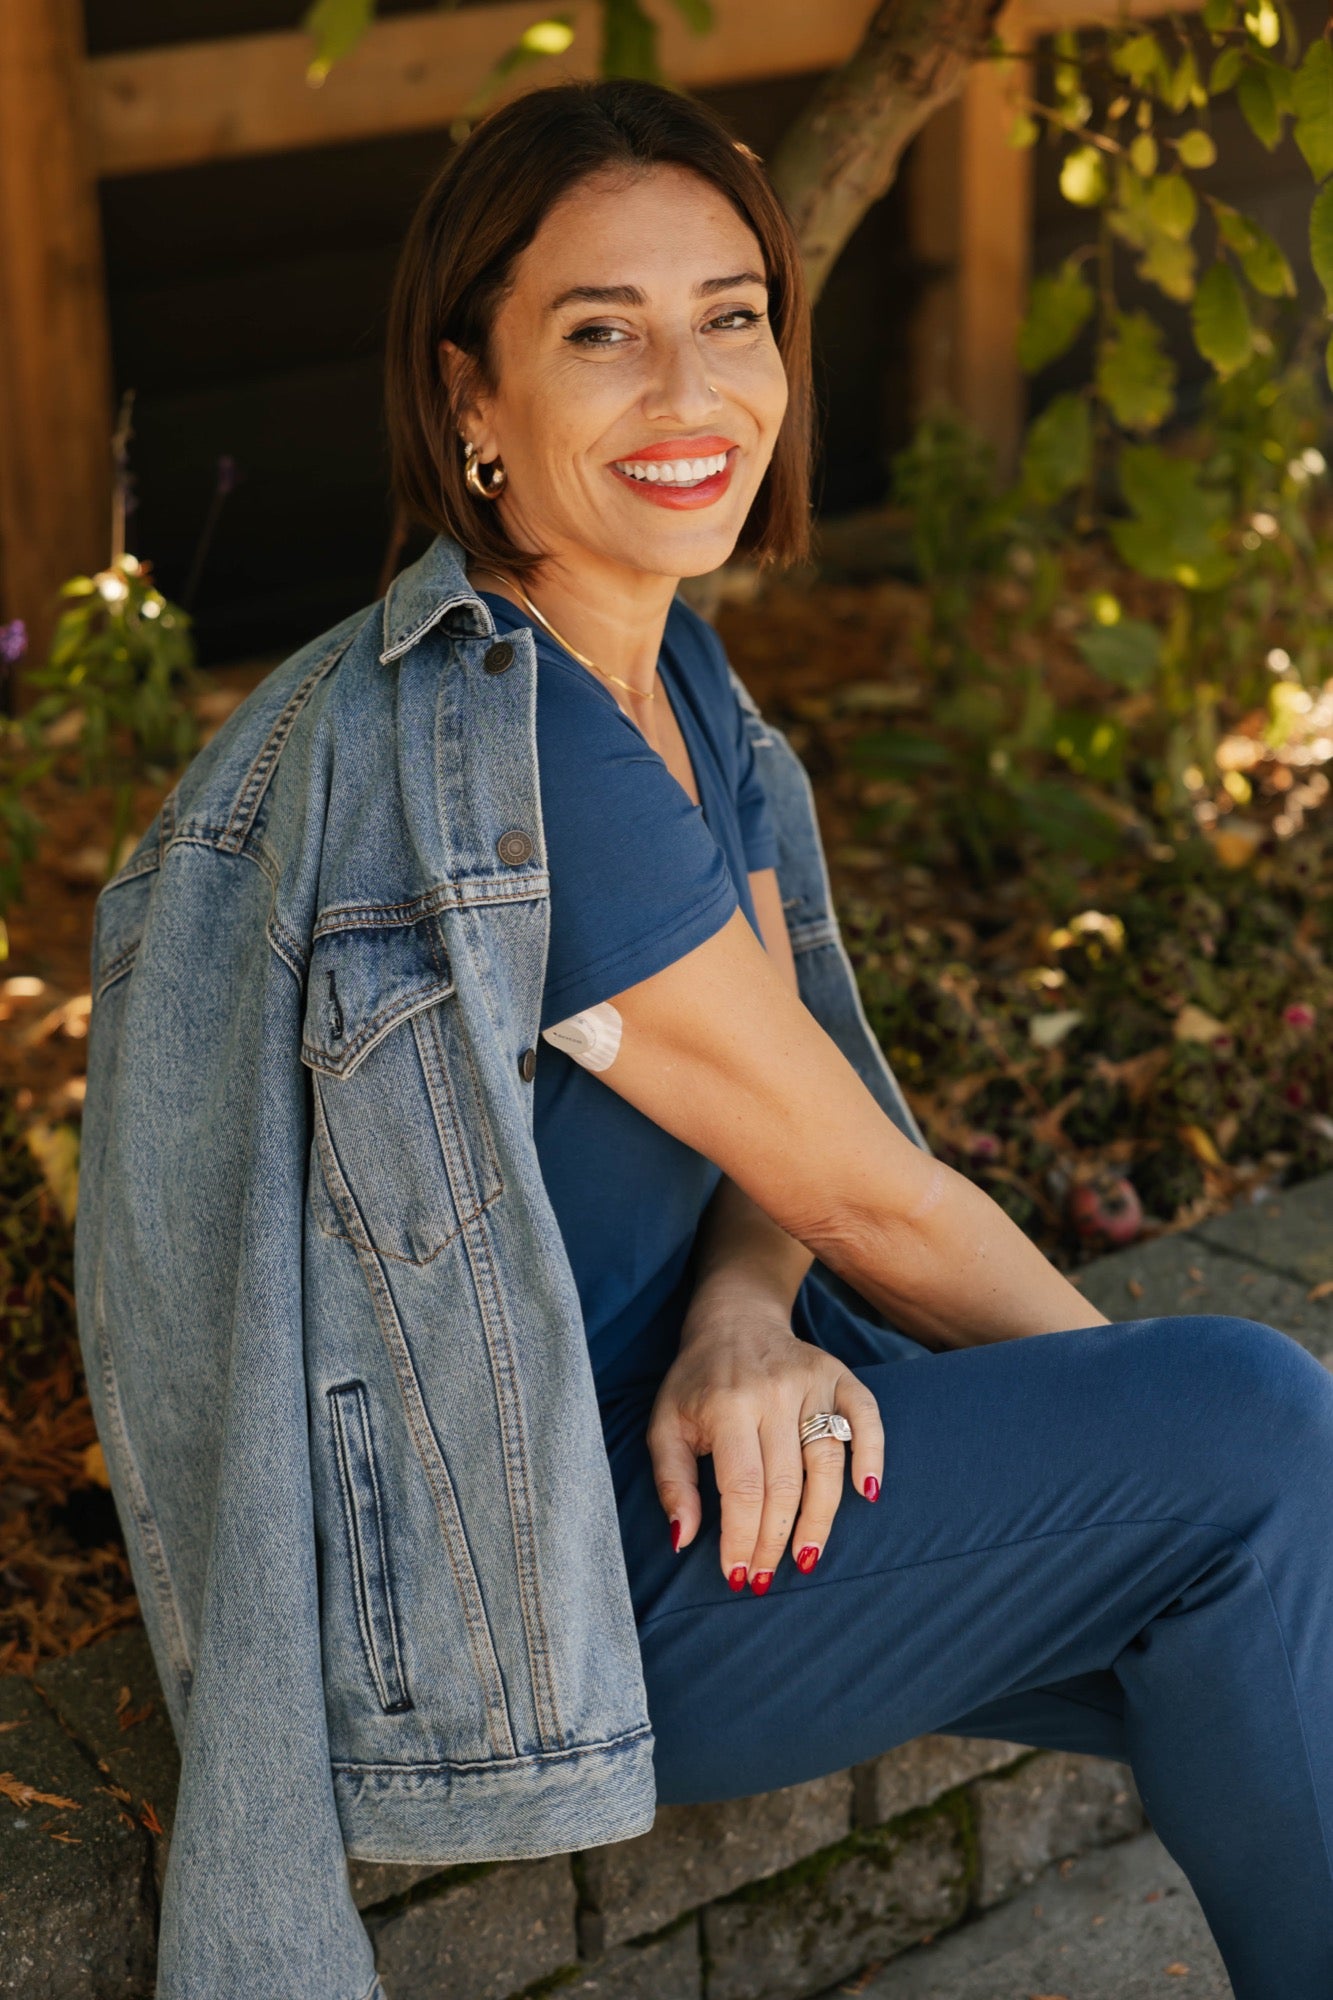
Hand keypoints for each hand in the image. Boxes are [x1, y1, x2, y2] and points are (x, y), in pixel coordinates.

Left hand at [645, 1291, 883, 1591]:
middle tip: (765, 1576)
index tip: (737, 1574)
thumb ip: (672, 1482)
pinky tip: (867, 1494)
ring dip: (820, 1519)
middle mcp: (773, 1392)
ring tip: (806, 1558)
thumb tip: (682, 1540)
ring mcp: (812, 1381)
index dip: (742, 1538)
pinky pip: (867, 1419)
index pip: (742, 1487)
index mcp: (727, 1405)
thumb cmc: (696, 1382)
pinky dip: (872, 1456)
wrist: (734, 1319)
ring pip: (827, 1462)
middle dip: (776, 1540)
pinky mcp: (840, 1374)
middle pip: (785, 1483)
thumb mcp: (665, 1425)